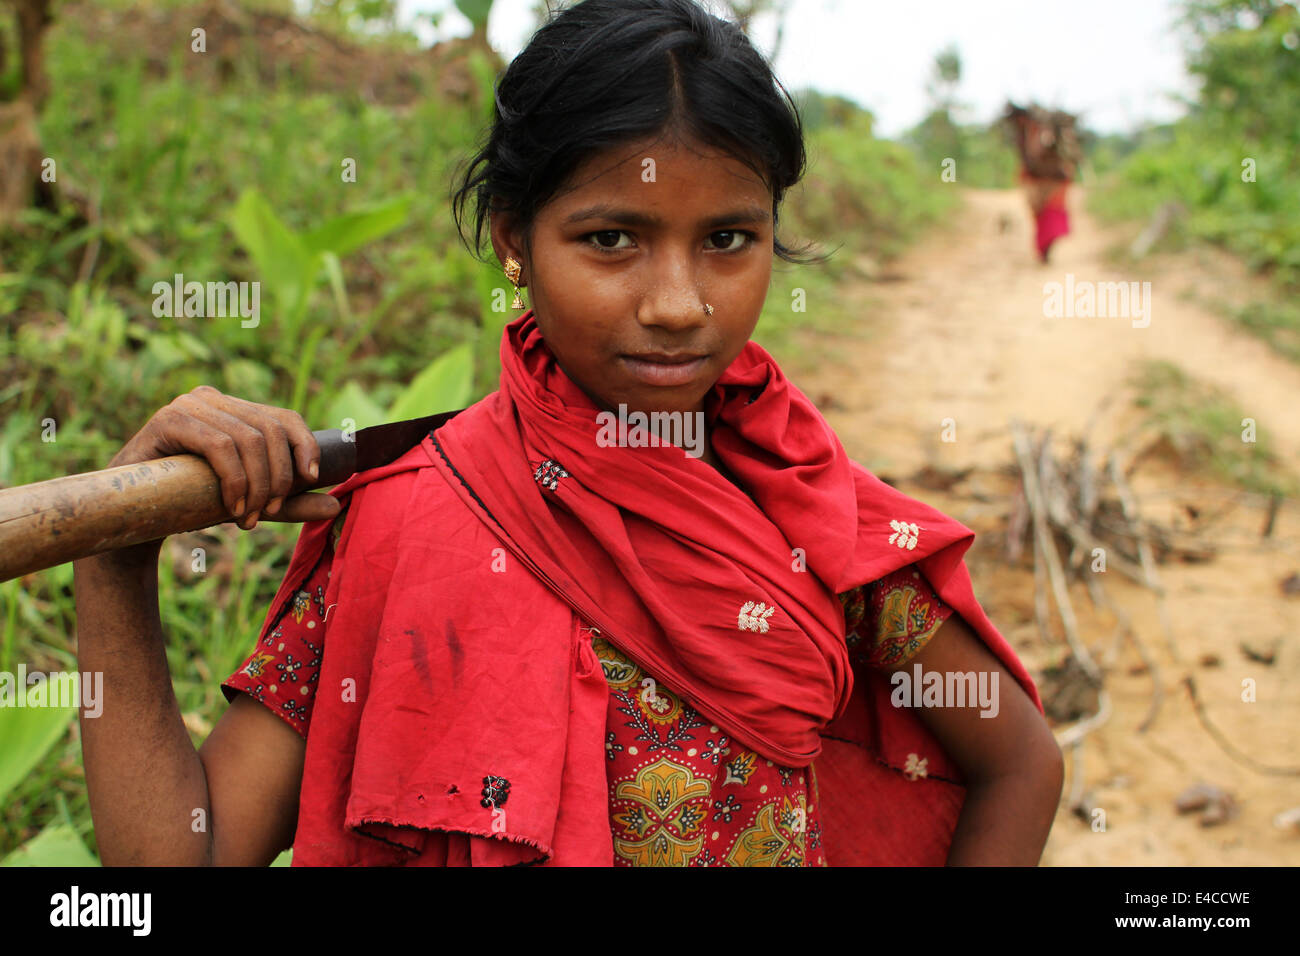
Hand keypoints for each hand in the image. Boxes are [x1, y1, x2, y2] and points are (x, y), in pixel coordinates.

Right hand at [110, 385, 340, 530]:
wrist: (133, 515)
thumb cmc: (191, 502)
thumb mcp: (250, 501)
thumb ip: (289, 502)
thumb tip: (336, 504)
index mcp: (235, 409)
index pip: (285, 417)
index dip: (306, 446)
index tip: (311, 479)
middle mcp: (213, 398)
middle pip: (271, 429)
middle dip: (278, 477)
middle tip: (269, 513)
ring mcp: (188, 405)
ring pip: (249, 439)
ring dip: (257, 485)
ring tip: (249, 518)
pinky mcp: (168, 419)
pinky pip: (220, 445)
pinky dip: (234, 480)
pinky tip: (233, 508)